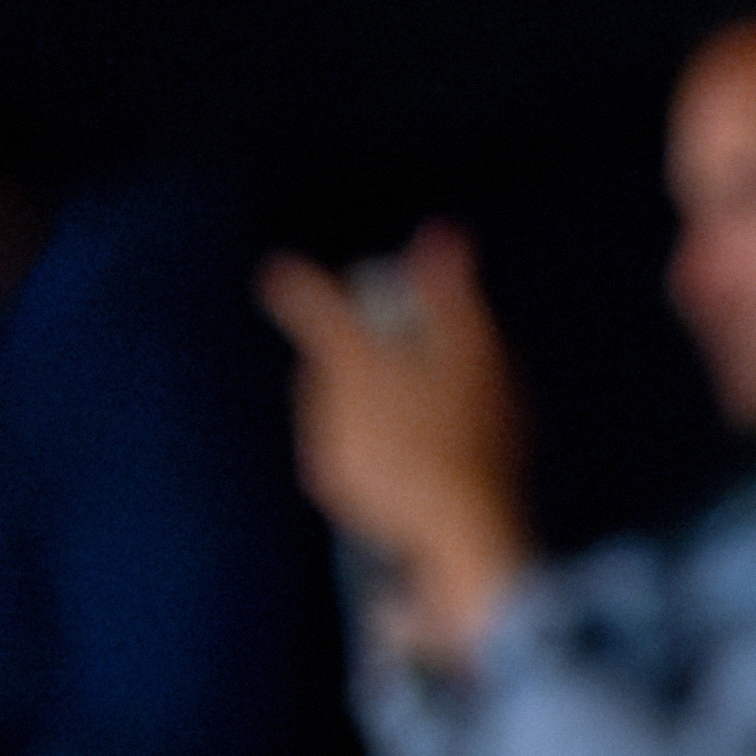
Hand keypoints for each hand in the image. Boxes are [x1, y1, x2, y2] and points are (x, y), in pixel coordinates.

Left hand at [259, 226, 535, 647]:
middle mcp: (323, 398)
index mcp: (353, 357)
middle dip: (364, 357)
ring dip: (368, 403)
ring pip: (337, 406)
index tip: (278, 273)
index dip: (299, 285)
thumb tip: (440, 232)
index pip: (313, 305)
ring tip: (424, 421)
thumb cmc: (475, 432)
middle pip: (332, 360)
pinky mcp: (331, 486)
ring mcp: (325, 444)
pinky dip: (368, 446)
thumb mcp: (478, 352)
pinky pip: (343, 450)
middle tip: (418, 369)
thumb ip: (453, 291)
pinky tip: (409, 459)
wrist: (461, 523)